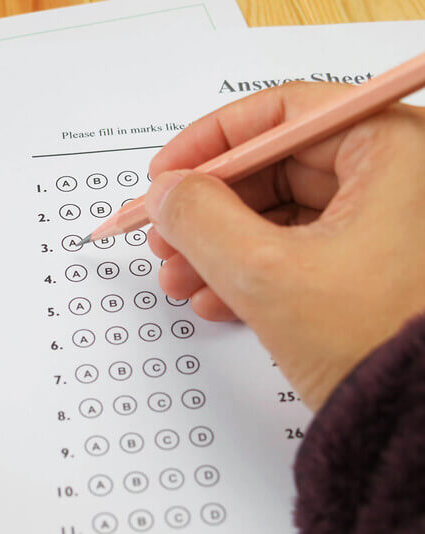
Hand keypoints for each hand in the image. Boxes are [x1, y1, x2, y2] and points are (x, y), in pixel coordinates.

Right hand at [145, 82, 424, 409]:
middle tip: (163, 235)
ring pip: (282, 214)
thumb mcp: (265, 274)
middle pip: (277, 168)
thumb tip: (166, 190)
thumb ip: (200, 219)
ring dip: (220, 246)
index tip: (163, 173)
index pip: (282, 113)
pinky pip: (300, 249)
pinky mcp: (374, 265)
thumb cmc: (374, 345)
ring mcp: (389, 224)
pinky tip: (214, 299)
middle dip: (208, 207)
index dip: (208, 142)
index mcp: (394, 150)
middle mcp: (399, 177)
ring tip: (178, 279)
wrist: (424, 434)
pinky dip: (252, 269)